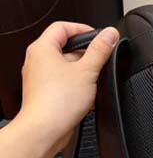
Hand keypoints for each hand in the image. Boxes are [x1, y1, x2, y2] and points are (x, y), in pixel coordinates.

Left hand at [18, 22, 118, 151]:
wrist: (45, 130)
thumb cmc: (57, 102)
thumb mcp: (87, 71)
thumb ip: (100, 50)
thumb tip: (110, 34)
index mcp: (43, 48)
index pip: (62, 27)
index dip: (82, 29)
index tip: (99, 37)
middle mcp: (37, 61)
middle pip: (65, 47)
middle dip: (86, 54)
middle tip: (100, 60)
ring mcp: (40, 78)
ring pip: (66, 66)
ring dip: (82, 72)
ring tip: (93, 81)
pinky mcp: (46, 93)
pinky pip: (64, 82)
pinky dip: (76, 85)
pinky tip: (86, 95)